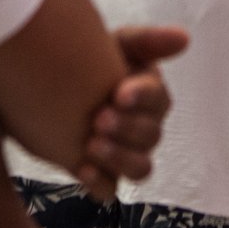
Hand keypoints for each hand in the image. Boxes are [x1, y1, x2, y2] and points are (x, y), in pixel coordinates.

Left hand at [72, 26, 188, 200]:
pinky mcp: (101, 176)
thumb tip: (185, 38)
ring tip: (92, 145)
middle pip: (151, 137)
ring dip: (120, 158)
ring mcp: (124, 155)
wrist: (43, 85)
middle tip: (99, 118)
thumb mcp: (114, 45)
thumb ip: (147, 41)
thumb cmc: (86, 61)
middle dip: (127, 129)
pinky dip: (99, 182)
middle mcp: (143, 127)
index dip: (143, 98)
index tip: (118, 93)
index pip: (159, 102)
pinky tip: (81, 168)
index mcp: (149, 95)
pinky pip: (109, 190)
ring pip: (140, 168)